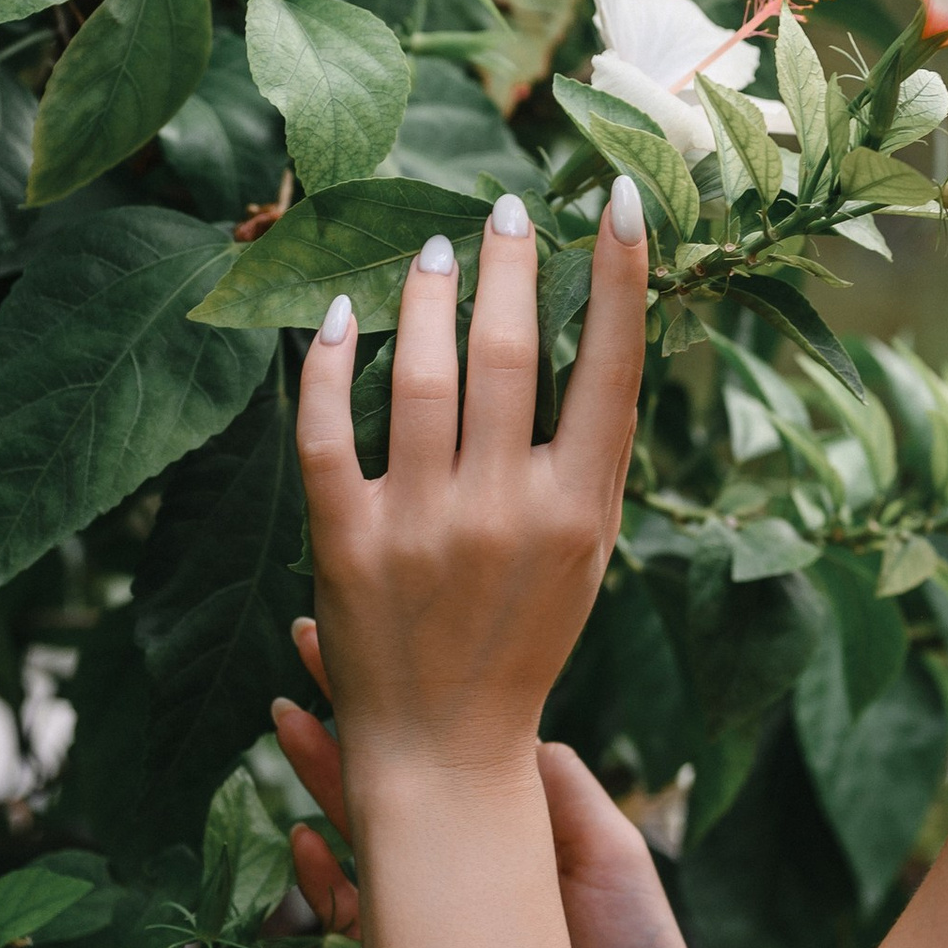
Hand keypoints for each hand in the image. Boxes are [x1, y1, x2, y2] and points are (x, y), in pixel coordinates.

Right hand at [275, 623, 747, 947]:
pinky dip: (326, 878)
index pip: (454, 741)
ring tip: (286, 720)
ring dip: (324, 776)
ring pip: (367, 831)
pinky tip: (303, 837)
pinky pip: (357, 916)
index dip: (413, 692)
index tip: (374, 634)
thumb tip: (503, 720)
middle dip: (348, 713)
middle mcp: (475, 862)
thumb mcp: (612, 851)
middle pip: (397, 774)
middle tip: (304, 647)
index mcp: (522, 824)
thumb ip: (554, 784)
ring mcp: (442, 916)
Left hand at [295, 187, 647, 785]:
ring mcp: (421, 525)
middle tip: (505, 209)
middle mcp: (504, 511)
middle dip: (510, 265)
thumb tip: (588, 332)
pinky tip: (344, 316)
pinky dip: (331, 362)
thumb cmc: (522, 635)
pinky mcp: (345, 541)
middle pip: (511, 353)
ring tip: (435, 248)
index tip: (616, 200)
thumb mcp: (583, 551)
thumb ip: (585, 454)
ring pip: (422, 374)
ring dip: (430, 294)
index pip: (612, 369)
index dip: (619, 276)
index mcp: (578, 511)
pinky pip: (328, 428)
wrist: (443, 747)